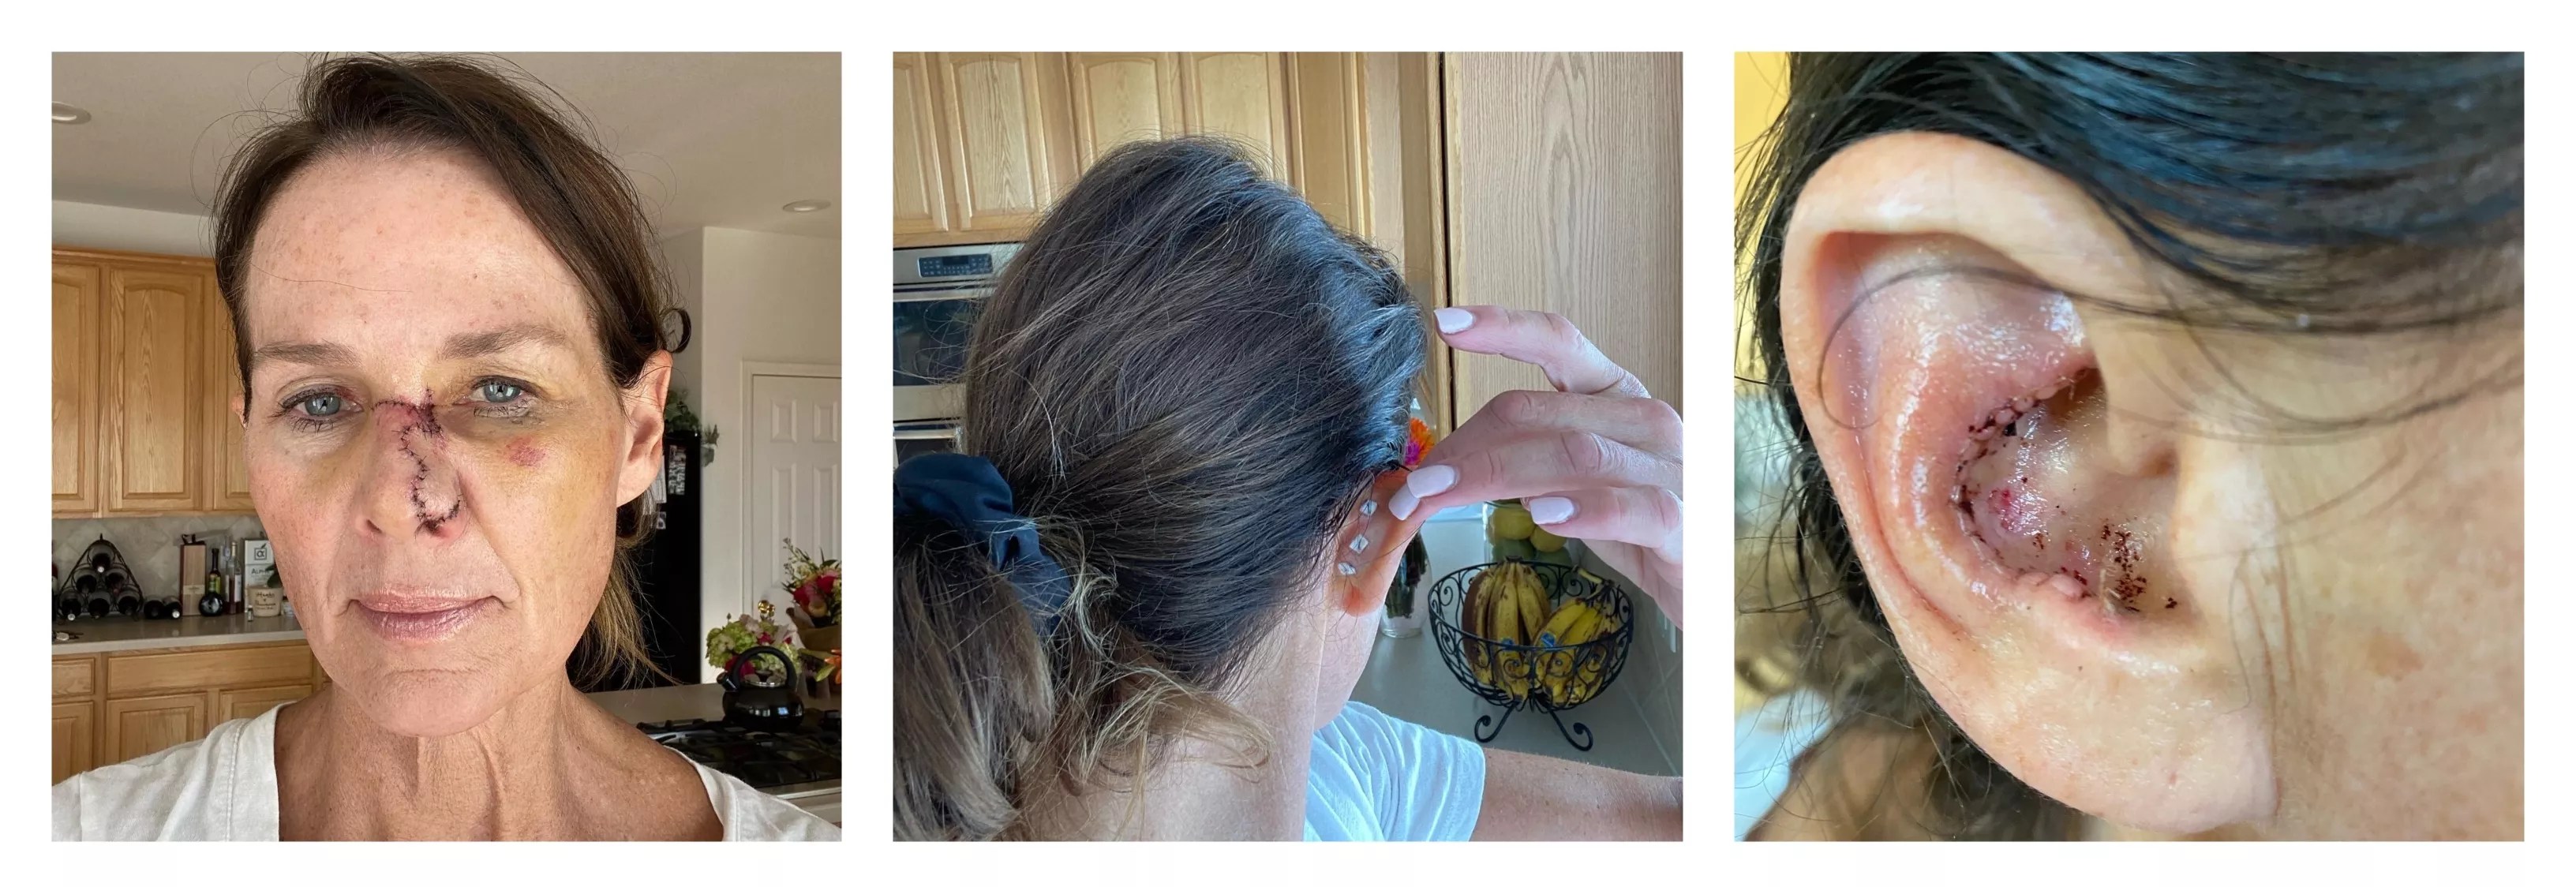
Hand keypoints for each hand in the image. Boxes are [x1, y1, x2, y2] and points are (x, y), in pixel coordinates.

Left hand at [1396, 306, 1682, 625]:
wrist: (1709, 584)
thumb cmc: (1636, 525)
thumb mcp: (1574, 480)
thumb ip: (1525, 456)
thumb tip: (1443, 461)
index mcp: (1617, 395)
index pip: (1559, 341)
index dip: (1502, 327)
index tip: (1444, 323)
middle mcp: (1645, 420)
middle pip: (1538, 412)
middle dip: (1463, 445)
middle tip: (1410, 484)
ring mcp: (1670, 469)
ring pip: (1572, 454)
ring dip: (1492, 474)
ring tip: (1435, 498)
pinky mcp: (1684, 524)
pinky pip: (1632, 507)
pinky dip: (1583, 510)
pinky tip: (1540, 515)